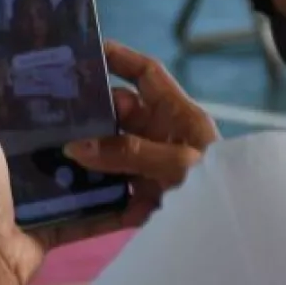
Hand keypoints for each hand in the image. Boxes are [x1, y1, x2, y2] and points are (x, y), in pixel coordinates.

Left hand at [0, 41, 128, 284]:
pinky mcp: (55, 226)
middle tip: (128, 110)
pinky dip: (114, 211)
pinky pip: (90, 217)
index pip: (29, 109)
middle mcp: (18, 168)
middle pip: (61, 143)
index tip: (88, 73)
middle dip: (91, 130)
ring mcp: (38, 199)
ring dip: (108, 170)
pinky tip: (144, 199)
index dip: (54, 92)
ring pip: (80, 180)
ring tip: (143, 149)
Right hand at [64, 40, 216, 224]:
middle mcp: (163, 136)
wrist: (237, 235)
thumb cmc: (221, 188)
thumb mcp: (178, 164)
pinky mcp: (145, 199)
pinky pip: (112, 189)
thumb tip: (76, 146)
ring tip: (48, 148)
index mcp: (178, 115)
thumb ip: (129, 152)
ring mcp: (152, 167)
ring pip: (109, 151)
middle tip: (49, 109)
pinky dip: (93, 192)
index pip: (147, 75)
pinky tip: (68, 194)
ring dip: (85, 153)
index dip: (120, 58)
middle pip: (119, 114)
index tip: (86, 49)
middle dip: (90, 111)